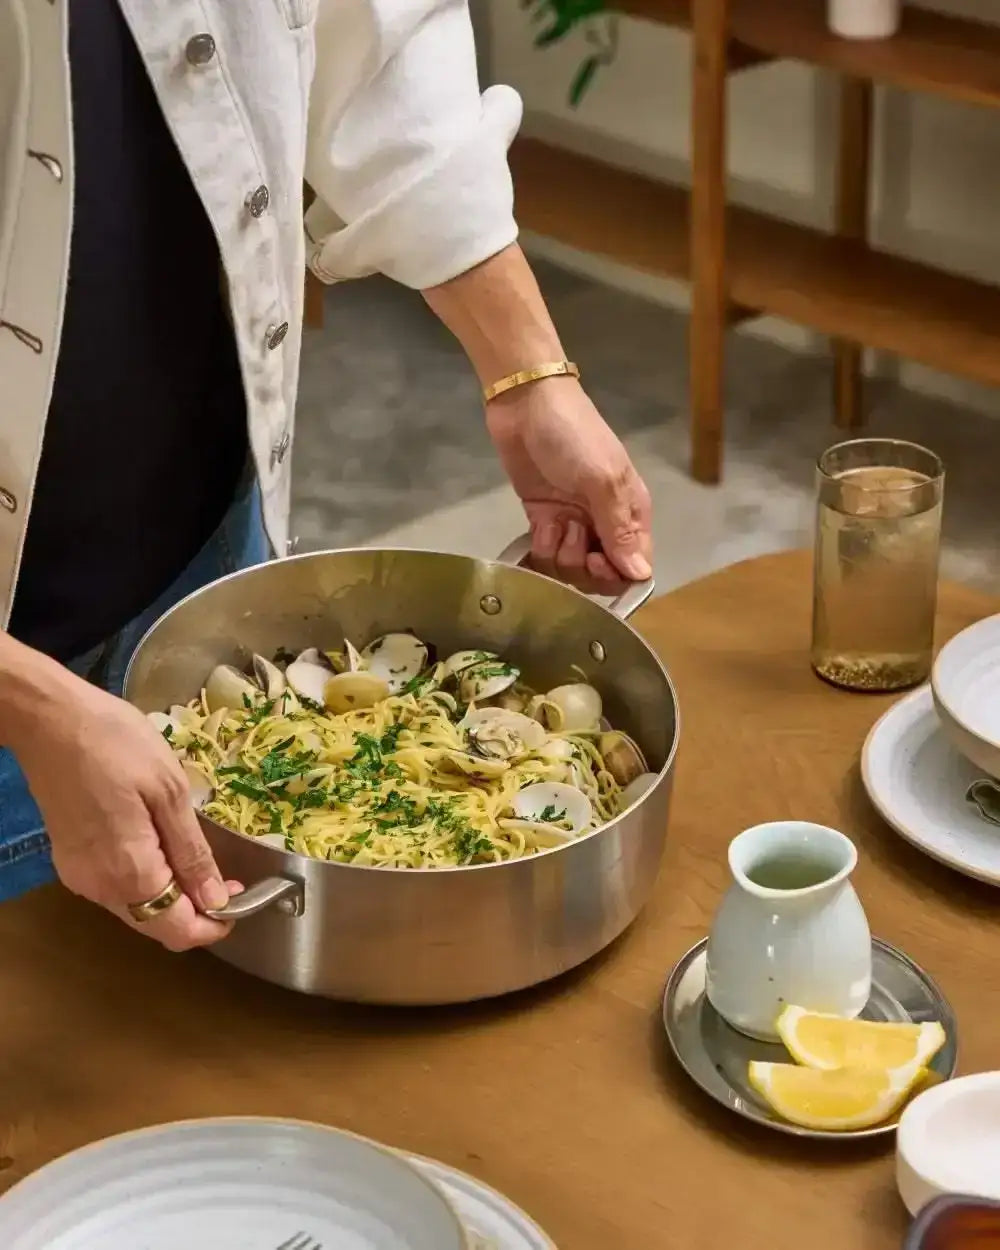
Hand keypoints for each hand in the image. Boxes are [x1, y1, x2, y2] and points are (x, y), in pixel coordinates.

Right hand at [8, 658, 238, 950]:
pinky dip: (147, 881)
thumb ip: (192, 852)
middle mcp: (101, 889)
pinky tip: (162, 848)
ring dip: (172, 895)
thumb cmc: (117, 744)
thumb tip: (216, 900)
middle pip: (157, 925)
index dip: (214, 925)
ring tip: (197, 856)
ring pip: (137, 909)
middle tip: (226, 877)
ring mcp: (81, 877)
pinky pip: (117, 889)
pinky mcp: (71, 862)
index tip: (239, 900)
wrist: (51, 720)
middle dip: (196, 911)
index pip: (177, 932)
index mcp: (130, 873)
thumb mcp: (170, 791)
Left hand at [485, 377, 652, 593]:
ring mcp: (572, 522)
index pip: (635, 565)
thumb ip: (619, 530)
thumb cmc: (574, 435)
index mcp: (632, 513)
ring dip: (559, 553)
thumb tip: (640, 574)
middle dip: (584, 566)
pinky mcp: (543, 519)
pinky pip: (545, 553)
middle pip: (601, 574)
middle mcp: (605, 523)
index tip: (596, 562)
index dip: (616, 575)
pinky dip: (540, 546)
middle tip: (572, 535)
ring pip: (570, 568)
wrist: (525, 403)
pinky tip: (539, 523)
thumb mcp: (603, 480)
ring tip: (554, 522)